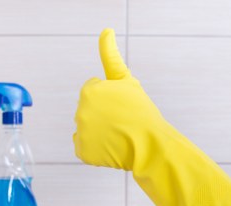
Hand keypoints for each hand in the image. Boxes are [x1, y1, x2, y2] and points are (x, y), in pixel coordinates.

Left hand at [73, 28, 164, 169]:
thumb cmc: (141, 111)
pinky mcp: (82, 151)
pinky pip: (85, 147)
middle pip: (89, 110)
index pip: (94, 91)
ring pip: (88, 128)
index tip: (123, 106)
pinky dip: (96, 148)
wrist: (150, 144)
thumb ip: (110, 55)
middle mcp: (80, 110)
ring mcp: (81, 132)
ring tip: (119, 134)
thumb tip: (106, 30)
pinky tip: (111, 146)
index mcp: (89, 91)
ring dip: (99, 130)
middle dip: (103, 114)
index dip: (110, 98)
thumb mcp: (127, 80)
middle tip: (122, 121)